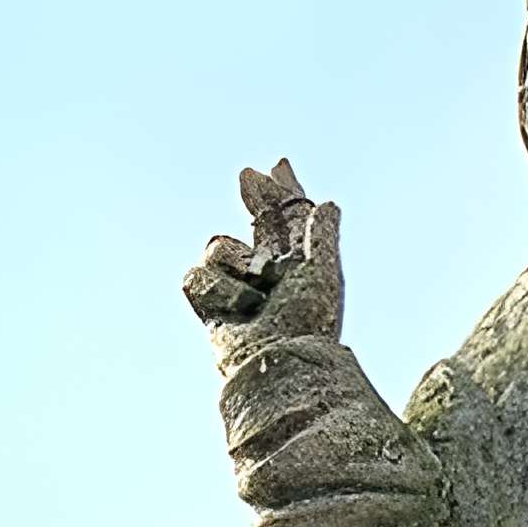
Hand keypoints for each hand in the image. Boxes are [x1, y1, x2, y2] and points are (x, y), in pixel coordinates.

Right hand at [183, 159, 343, 353]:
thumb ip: (321, 237)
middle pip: (255, 221)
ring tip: (259, 291)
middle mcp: (268, 272)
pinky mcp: (208, 302)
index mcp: (298, 265)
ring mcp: (236, 285)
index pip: (289, 220)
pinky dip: (218, 289)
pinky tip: (238, 309)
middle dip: (255, 196)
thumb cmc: (305, 324)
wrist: (276, 361)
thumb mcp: (320, 274)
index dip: (283, 193)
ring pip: (219, 246)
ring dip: (237, 264)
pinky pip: (198, 274)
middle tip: (248, 174)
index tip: (278, 166)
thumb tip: (329, 203)